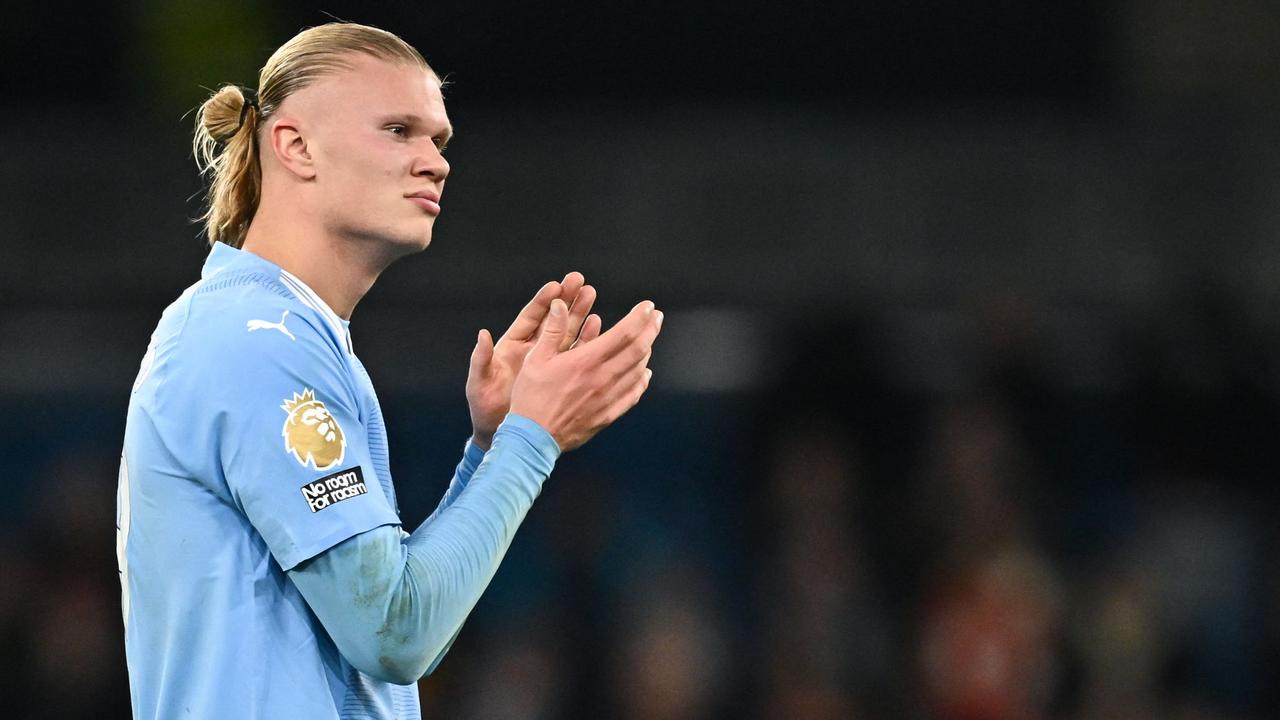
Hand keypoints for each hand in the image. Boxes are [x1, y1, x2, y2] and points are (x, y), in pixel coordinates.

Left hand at [466, 272, 600, 448]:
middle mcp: (532, 350)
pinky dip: (588, 341)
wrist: (500, 434)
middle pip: (552, 319)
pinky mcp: (561, 376)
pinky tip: (600, 326)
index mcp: (512, 346)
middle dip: (566, 300)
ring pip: (567, 333)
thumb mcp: (480, 383)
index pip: (530, 317)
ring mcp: (548, 362)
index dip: (543, 301)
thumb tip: (482, 335)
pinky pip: (578, 356)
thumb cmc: (485, 407)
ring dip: (580, 314)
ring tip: (592, 294)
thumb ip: (482, 360)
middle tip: (581, 281)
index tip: (557, 285)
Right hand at [510, 298, 662, 451]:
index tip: (648, 307)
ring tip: (648, 339)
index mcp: (585, 361)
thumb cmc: (531, 397)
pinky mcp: (608, 415)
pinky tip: (644, 373)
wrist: (532, 438)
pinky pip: (633, 394)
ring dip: (647, 351)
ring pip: (638, 371)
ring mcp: (608, 398)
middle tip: (657, 317)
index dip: (640, 317)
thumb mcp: (535, 358)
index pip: (624, 333)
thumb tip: (560, 304)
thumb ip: (552, 330)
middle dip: (651, 329)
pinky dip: (642, 380)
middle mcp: (601, 378)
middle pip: (638, 350)